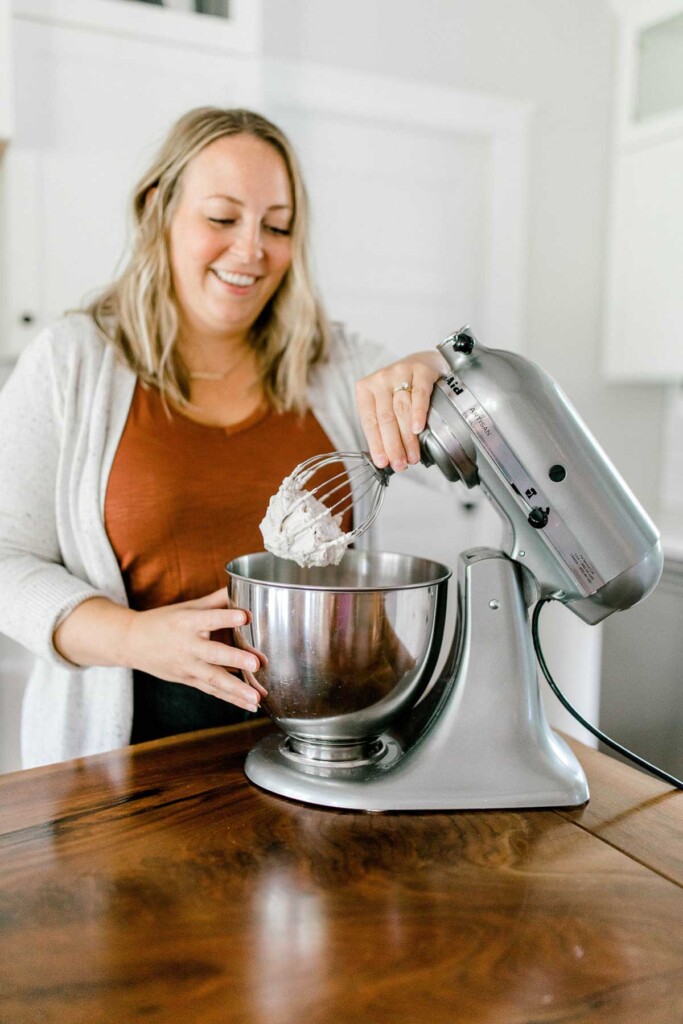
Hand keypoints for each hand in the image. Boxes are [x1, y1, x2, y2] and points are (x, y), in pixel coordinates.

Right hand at [54, 589, 267, 713]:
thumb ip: (216, 600)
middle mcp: (187, 646)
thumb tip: (241, 586)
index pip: (209, 619)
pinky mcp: (188, 680)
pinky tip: (251, 704)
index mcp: (187, 622)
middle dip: (235, 659)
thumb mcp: (188, 607)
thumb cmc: (164, 621)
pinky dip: (231, 699)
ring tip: (257, 698)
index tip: (245, 616)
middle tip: (256, 663)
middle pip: (213, 654)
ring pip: (213, 679)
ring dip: (237, 690)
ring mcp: (187, 666)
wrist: (132, 643)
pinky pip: (212, 691)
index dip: (226, 617)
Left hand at [355, 350, 447, 470]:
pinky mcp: (420, 370)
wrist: (424, 362)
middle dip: (393, 445)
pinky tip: (418, 428)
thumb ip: (384, 425)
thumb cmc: (402, 388)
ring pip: (402, 409)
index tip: (382, 462)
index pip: (369, 421)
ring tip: (412, 456)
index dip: (376, 444)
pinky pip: (419, 394)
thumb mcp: (385, 402)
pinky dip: (418, 413)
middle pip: (385, 418)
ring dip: (407, 437)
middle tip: (400, 464)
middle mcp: (380, 379)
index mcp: (365, 389)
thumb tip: (388, 459)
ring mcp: (400, 372)